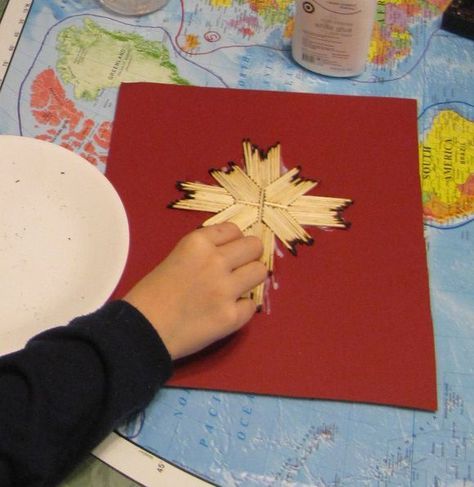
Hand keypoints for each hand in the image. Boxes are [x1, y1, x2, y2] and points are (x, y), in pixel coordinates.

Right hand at [123, 222, 266, 359]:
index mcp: (197, 243)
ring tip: (235, 289)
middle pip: (254, 246)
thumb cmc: (151, 295)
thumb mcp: (176, 257)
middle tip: (239, 268)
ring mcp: (226, 289)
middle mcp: (215, 261)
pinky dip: (241, 309)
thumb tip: (231, 252)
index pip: (234, 229)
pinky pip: (251, 305)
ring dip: (250, 279)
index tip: (229, 251)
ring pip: (260, 271)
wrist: (141, 331)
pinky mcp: (231, 316)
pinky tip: (224, 312)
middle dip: (249, 256)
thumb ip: (204, 252)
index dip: (233, 241)